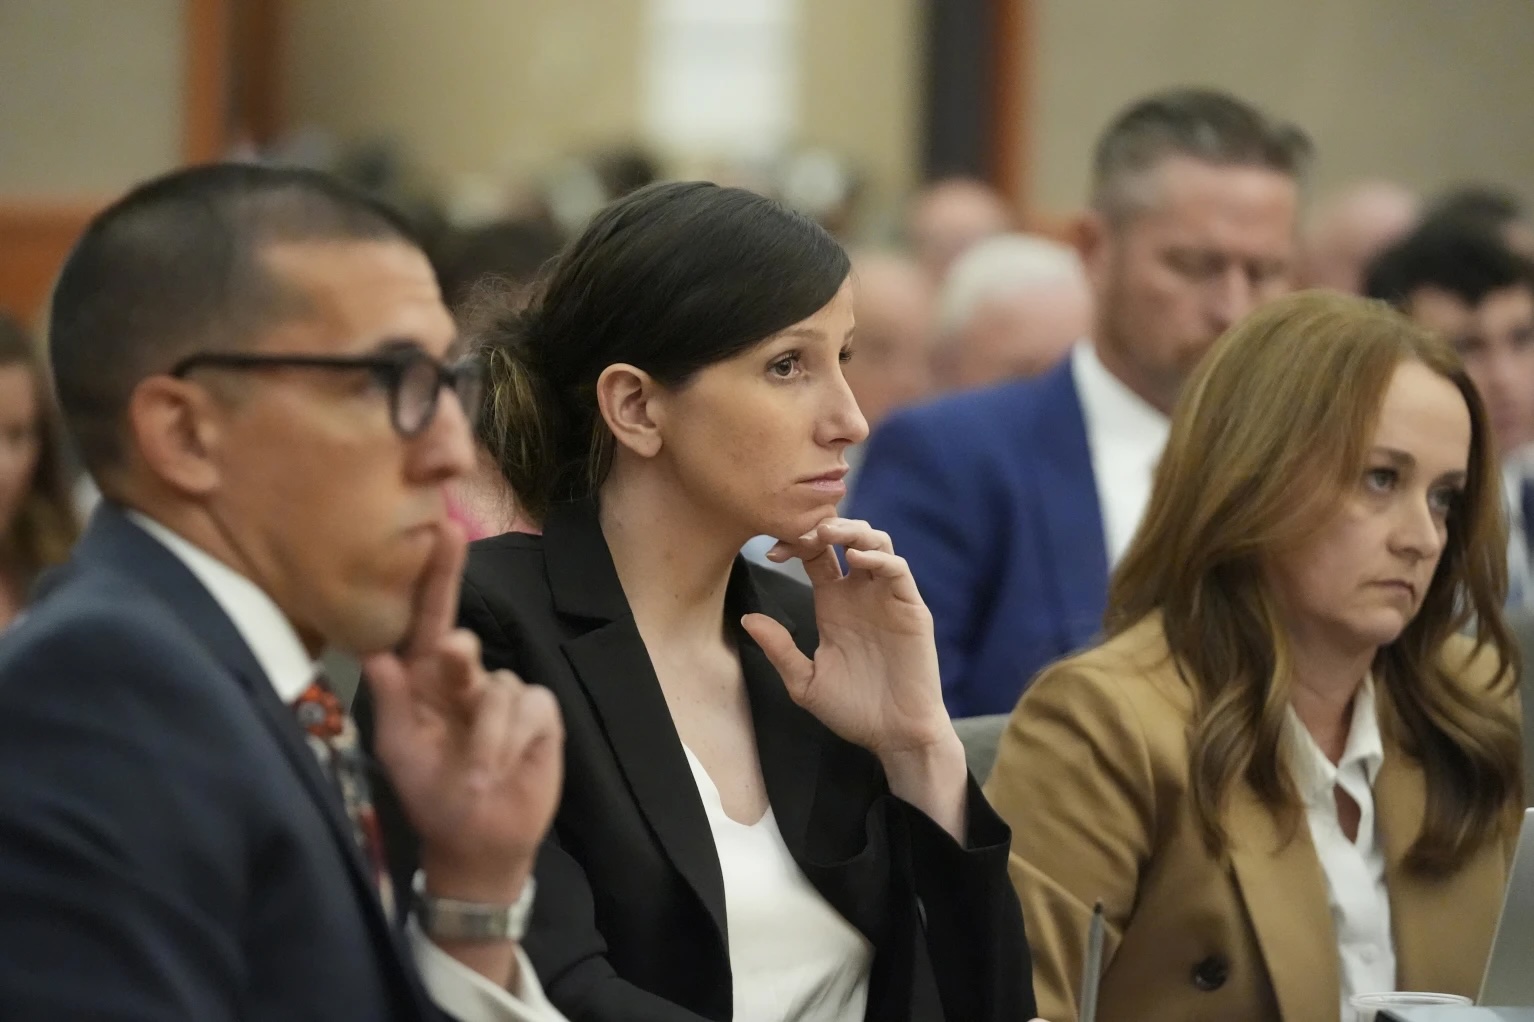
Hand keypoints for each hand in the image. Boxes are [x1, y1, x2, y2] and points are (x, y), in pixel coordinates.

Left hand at [364, 521, 562, 903]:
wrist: (479, 841)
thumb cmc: (432, 795)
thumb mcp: (400, 751)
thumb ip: (390, 701)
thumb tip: (376, 654)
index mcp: (426, 680)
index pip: (428, 619)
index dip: (437, 576)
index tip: (445, 530)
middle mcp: (467, 677)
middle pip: (466, 644)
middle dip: (461, 659)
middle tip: (455, 664)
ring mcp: (507, 693)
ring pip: (497, 690)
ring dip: (483, 740)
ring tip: (476, 774)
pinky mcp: (540, 713)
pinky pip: (528, 709)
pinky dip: (511, 742)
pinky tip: (507, 764)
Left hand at [742, 517, 950, 757]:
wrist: (894, 736)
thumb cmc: (853, 711)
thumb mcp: (805, 682)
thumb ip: (780, 649)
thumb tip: (748, 619)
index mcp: (833, 604)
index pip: (814, 556)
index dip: (794, 544)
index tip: (771, 551)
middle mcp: (860, 594)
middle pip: (846, 538)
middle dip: (824, 526)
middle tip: (802, 531)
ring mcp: (887, 598)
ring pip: (876, 543)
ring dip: (853, 531)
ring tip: (829, 533)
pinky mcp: (911, 609)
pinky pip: (898, 571)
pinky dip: (879, 558)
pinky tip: (857, 560)